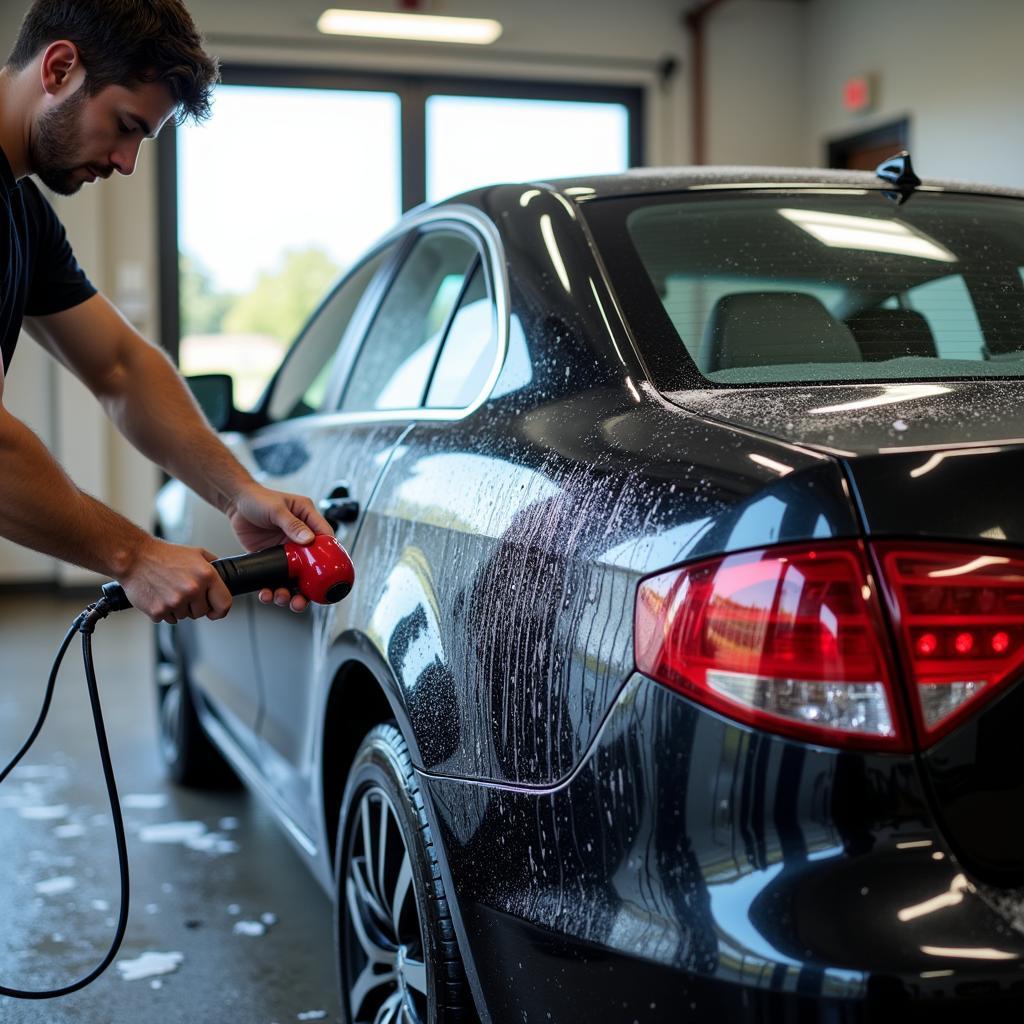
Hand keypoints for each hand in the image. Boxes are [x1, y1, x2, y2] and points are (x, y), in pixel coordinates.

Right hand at [120, 537, 231, 623]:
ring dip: (179, 608)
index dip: (220, 610)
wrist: (135, 557)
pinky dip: (164, 611)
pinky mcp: (159, 611)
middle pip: (202, 613)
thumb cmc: (163, 555)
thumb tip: (224, 577)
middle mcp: (193, 589)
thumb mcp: (196, 553)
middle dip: (195, 606)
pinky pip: (168, 619)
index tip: (215, 612)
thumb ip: (213, 566)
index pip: (224, 604)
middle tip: (182, 592)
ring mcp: (175, 602)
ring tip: (169, 590)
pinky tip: (160, 596)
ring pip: (185, 617)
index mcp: (206, 575)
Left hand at [225, 483, 333, 612]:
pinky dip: (272, 588)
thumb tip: (308, 539)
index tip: (328, 572)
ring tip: (281, 598)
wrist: (235, 504)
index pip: (325, 538)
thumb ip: (292, 524)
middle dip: (308, 587)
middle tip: (302, 599)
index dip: (330, 556)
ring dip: (289, 591)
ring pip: (294, 577)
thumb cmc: (258, 498)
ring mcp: (287, 550)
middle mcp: (300, 537)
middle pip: (312, 566)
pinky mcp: (273, 558)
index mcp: (308, 519)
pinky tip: (266, 593)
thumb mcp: (277, 508)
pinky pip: (276, 577)